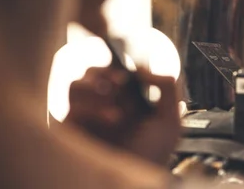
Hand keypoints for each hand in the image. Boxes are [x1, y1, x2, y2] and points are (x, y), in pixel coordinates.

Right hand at [64, 66, 180, 165]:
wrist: (133, 182)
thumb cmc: (151, 158)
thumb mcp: (171, 120)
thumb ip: (167, 87)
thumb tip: (142, 69)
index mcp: (124, 102)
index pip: (114, 71)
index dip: (122, 66)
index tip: (134, 73)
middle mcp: (102, 107)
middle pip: (91, 72)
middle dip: (105, 71)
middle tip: (121, 81)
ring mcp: (85, 118)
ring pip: (75, 85)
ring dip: (93, 85)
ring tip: (113, 99)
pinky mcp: (72, 131)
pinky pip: (73, 107)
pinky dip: (92, 106)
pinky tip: (113, 118)